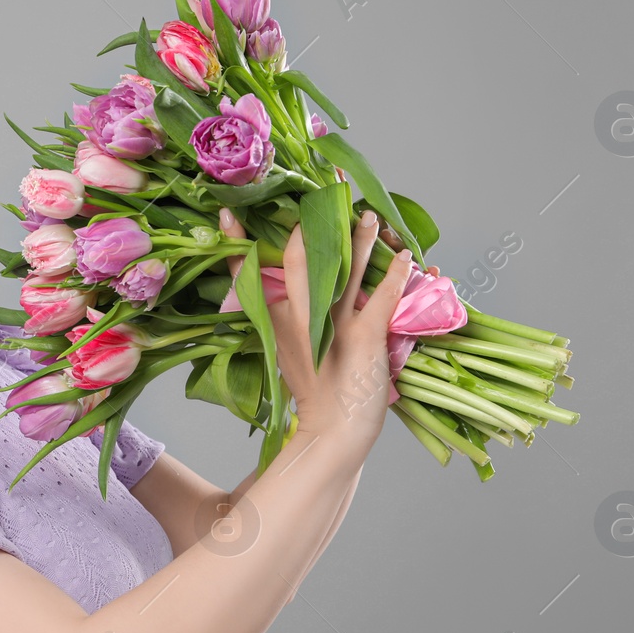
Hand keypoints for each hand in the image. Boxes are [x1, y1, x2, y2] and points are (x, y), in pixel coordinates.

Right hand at [218, 207, 425, 458]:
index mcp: (277, 323)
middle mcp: (302, 320)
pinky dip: (396, 275)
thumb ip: (289, 319)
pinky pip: (383, 297)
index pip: (249, 278)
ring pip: (345, 271)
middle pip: (300, 263)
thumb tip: (293, 288)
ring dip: (360, 240)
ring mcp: (333, 326)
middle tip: (320, 198)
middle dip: (309, 227)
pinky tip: (407, 257)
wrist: (336, 434)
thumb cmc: (318, 394)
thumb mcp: (291, 352)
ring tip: (369, 216)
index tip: (226, 214)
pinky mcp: (365, 336)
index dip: (237, 245)